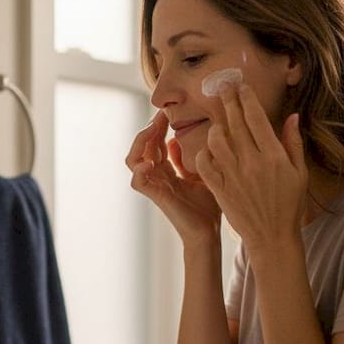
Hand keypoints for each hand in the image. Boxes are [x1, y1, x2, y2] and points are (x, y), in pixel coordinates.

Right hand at [126, 110, 221, 242]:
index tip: (167, 112)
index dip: (158, 126)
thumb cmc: (209, 206)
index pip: (155, 143)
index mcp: (167, 171)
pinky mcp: (157, 197)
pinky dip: (139, 171)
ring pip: (133, 160)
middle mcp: (158, 177)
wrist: (210, 231)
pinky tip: (149, 162)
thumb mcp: (202, 173)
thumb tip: (176, 139)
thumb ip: (189, 157)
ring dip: (139, 143)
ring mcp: (155, 186)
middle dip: (149, 128)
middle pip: (141, 146)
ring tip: (151, 130)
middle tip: (161, 115)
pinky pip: (138, 182)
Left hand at [195, 83, 307, 249]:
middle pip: (236, 123)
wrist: (272, 238)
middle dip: (228, 102)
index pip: (257, 118)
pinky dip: (204, 153)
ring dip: (215, 127)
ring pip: (217, 140)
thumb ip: (293, 143)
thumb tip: (293, 116)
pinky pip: (205, 164)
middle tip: (222, 88)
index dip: (247, 99)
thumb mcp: (299, 174)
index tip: (241, 87)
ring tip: (217, 122)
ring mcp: (234, 176)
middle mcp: (252, 163)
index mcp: (273, 156)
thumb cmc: (289, 206)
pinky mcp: (220, 189)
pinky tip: (208, 149)